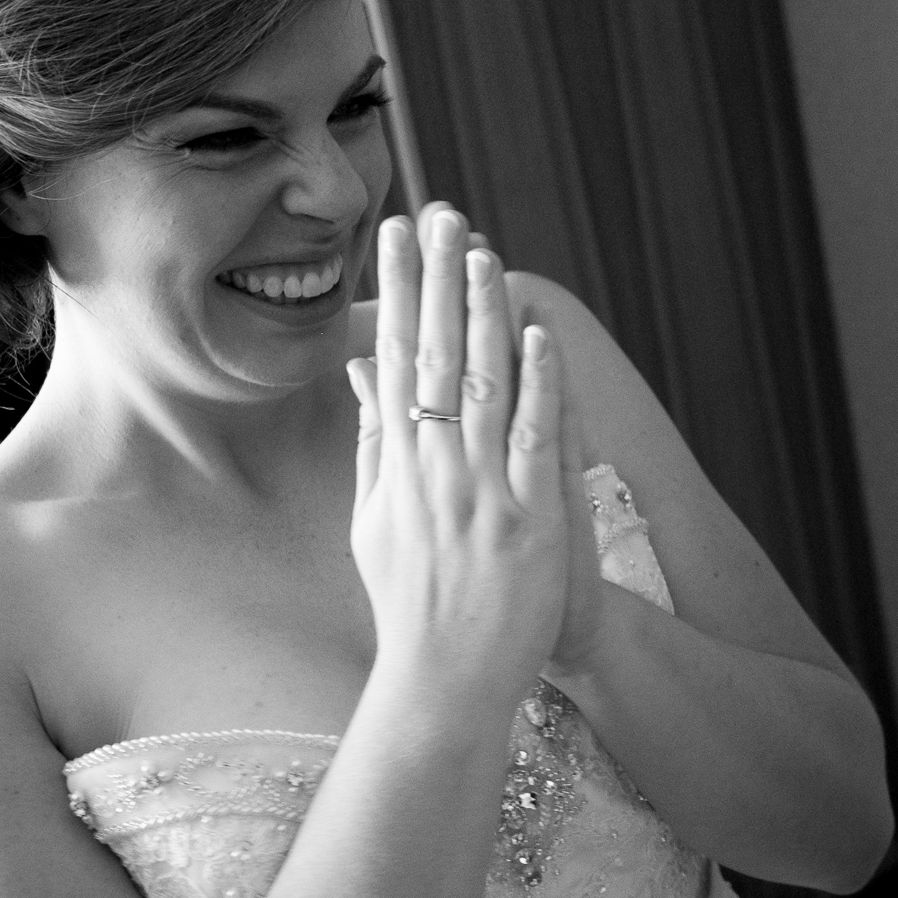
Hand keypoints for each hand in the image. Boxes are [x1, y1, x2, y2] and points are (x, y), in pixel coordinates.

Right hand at [345, 203, 589, 703]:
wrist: (443, 683)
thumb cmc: (413, 602)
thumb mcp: (375, 517)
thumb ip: (374, 439)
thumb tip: (361, 367)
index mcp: (396, 465)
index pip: (392, 358)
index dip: (396, 291)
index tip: (395, 233)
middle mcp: (431, 470)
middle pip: (431, 359)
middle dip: (437, 281)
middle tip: (440, 214)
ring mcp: (478, 493)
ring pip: (479, 387)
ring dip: (483, 315)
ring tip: (486, 252)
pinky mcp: (526, 520)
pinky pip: (530, 440)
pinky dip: (534, 385)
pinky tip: (536, 335)